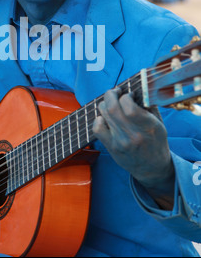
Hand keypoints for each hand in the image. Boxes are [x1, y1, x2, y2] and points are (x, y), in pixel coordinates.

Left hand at [93, 88, 174, 208]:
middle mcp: (133, 135)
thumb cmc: (156, 142)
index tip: (129, 94)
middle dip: (111, 94)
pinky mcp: (111, 147)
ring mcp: (120, 142)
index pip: (128, 105)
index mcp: (148, 127)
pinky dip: (98, 119)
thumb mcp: (159, 124)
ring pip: (103, 114)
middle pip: (112, 107)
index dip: (125, 95)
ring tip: (111, 103)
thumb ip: (149, 106)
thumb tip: (136, 89)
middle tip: (115, 92)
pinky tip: (105, 117)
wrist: (152, 168)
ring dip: (105, 104)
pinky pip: (97, 128)